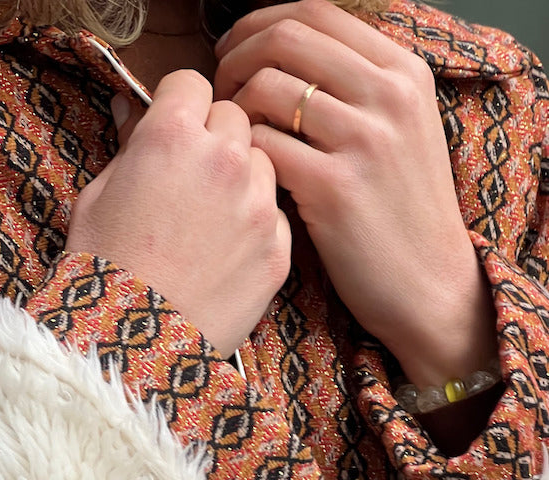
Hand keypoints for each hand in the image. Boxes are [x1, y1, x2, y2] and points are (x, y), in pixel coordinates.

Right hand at [66, 70, 290, 357]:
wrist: (129, 348)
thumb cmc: (101, 273)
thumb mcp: (95, 198)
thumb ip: (126, 147)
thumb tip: (133, 109)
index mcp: (171, 135)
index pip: (192, 82)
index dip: (179, 104)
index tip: (174, 124)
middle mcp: (223, 159)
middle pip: (234, 117)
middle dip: (214, 137)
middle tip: (191, 177)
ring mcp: (257, 206)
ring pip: (262, 163)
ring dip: (241, 178)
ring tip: (209, 220)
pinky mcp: (277, 250)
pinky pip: (275, 216)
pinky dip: (255, 226)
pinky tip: (225, 254)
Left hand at [214, 0, 496, 385]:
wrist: (428, 283)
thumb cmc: (399, 212)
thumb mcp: (402, 129)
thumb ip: (356, 86)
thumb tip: (282, 54)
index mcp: (403, 71)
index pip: (316, 12)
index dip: (259, 24)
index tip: (233, 49)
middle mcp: (388, 96)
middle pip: (286, 40)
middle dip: (235, 57)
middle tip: (219, 89)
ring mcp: (363, 141)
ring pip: (267, 88)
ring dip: (231, 108)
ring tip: (228, 137)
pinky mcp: (335, 189)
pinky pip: (263, 146)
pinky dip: (241, 153)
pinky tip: (241, 172)